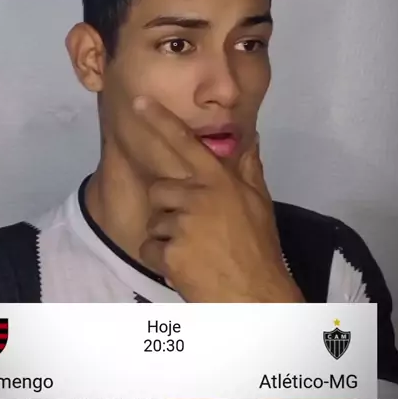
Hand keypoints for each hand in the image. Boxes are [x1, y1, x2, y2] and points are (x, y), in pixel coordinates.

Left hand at [130, 96, 303, 303]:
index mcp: (218, 181)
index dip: (160, 120)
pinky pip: (150, 249)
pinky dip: (161, 261)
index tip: (138, 101)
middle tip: (193, 229)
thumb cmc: (259, 248)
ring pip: (155, 222)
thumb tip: (250, 136)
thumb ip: (248, 168)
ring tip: (195, 252)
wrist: (256, 297)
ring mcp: (184, 225)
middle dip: (169, 208)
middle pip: (160, 189)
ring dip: (167, 238)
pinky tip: (185, 268)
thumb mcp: (259, 204)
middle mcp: (198, 197)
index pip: (185, 143)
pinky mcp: (171, 253)